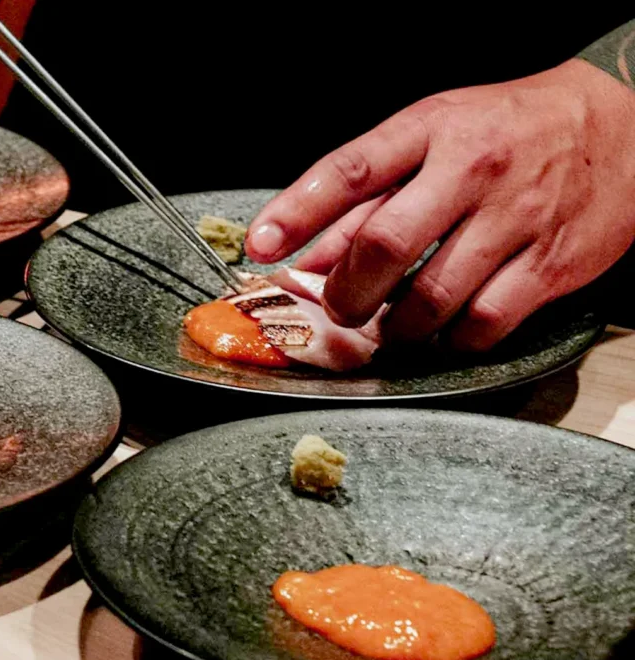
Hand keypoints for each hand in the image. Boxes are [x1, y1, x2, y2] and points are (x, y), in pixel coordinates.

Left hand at [245, 59, 634, 349]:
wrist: (623, 122)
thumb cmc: (509, 130)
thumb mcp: (432, 138)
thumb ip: (367, 198)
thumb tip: (304, 257)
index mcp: (433, 128)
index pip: (350, 170)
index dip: (295, 211)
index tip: (257, 246)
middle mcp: (472, 169)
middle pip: (384, 243)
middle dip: (345, 292)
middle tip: (338, 308)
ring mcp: (516, 218)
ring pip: (431, 296)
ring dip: (394, 326)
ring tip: (389, 323)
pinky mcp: (552, 264)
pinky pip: (484, 324)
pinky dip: (450, 341)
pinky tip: (442, 331)